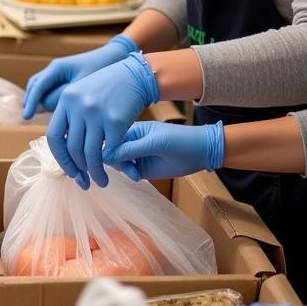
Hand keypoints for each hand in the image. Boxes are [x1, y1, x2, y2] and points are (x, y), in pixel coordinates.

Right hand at [22, 34, 137, 116]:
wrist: (118, 57)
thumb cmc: (102, 70)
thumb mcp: (82, 86)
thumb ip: (63, 97)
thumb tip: (44, 108)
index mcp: (57, 67)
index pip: (37, 86)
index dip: (31, 102)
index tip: (26, 117)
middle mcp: (55, 69)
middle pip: (36, 86)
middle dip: (31, 100)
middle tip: (28, 116)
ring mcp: (60, 74)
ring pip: (43, 89)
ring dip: (40, 101)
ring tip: (39, 117)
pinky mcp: (67, 80)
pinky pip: (52, 91)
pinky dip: (51, 101)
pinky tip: (57, 113)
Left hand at [46, 53, 159, 188]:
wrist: (134, 75)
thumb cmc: (107, 88)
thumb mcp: (81, 94)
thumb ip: (70, 117)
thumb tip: (64, 149)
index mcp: (65, 100)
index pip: (54, 137)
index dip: (61, 159)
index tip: (69, 171)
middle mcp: (78, 106)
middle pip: (72, 149)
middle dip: (78, 170)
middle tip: (85, 182)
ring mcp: (95, 113)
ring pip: (90, 154)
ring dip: (95, 172)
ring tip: (100, 182)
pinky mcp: (115, 120)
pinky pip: (110, 150)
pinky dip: (112, 162)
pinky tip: (116, 167)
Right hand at [102, 120, 223, 181]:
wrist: (201, 153)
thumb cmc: (180, 141)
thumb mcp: (154, 143)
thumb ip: (131, 149)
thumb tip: (105, 154)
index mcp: (133, 129)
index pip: (112, 138)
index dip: (107, 148)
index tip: (109, 158)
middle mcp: (132, 141)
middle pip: (112, 151)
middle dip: (115, 161)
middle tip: (126, 168)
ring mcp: (137, 154)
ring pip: (118, 162)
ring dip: (123, 169)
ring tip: (134, 173)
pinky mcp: (143, 167)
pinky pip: (128, 171)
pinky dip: (129, 174)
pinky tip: (137, 176)